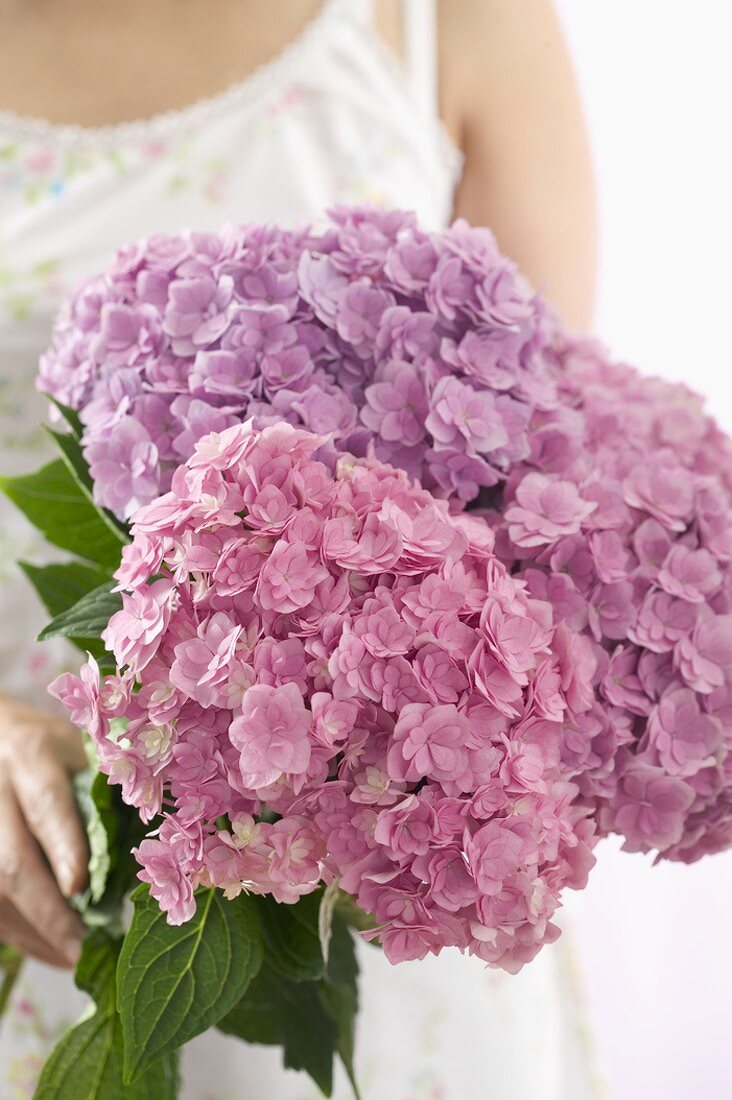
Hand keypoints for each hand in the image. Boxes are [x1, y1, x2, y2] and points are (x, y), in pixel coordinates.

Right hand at [0, 693, 87, 967]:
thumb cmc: (50, 746)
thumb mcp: (80, 748)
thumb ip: (102, 792)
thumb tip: (149, 852)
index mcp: (32, 753)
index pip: (48, 805)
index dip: (64, 847)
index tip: (80, 886)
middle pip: (11, 861)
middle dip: (49, 911)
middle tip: (85, 949)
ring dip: (34, 932)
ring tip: (75, 958)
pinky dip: (20, 932)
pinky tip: (50, 947)